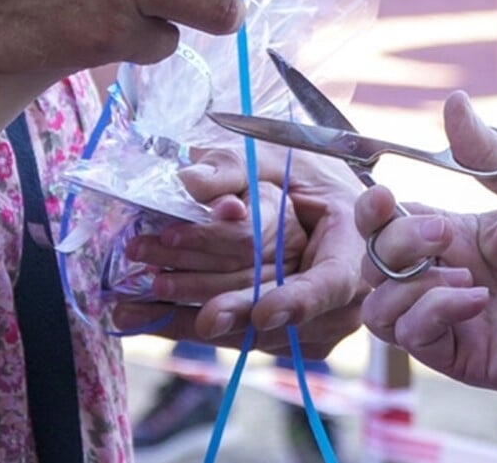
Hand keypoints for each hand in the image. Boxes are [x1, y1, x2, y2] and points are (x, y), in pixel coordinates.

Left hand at [112, 150, 366, 358]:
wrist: (314, 201)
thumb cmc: (298, 173)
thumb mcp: (269, 156)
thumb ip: (233, 166)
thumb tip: (191, 181)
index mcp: (351, 244)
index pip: (332, 281)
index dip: (299, 301)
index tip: (263, 313)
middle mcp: (344, 295)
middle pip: (287, 317)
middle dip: (235, 312)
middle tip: (199, 317)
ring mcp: (321, 324)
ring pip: (258, 334)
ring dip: (198, 321)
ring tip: (145, 307)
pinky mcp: (293, 340)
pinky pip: (243, 338)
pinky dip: (194, 325)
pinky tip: (151, 315)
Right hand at [355, 91, 496, 406]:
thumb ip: (489, 153)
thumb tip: (452, 99)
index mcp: (455, 238)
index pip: (386, 223)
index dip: (374, 208)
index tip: (386, 194)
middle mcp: (442, 279)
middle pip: (372, 262)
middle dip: (394, 241)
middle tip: (445, 235)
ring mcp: (448, 321)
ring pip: (376, 308)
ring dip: (407, 283)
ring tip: (465, 274)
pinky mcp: (461, 357)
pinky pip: (412, 337)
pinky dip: (433, 311)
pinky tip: (478, 300)